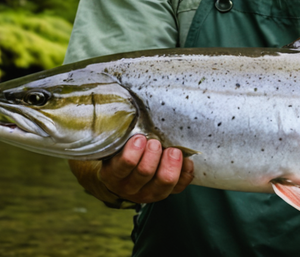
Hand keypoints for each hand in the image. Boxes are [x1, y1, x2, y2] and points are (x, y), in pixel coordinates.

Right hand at [74, 134, 194, 204]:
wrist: (124, 177)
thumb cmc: (121, 153)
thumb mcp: (115, 146)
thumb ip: (122, 133)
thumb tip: (133, 105)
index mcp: (113, 174)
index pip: (123, 166)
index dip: (133, 152)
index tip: (140, 138)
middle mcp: (130, 187)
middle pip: (145, 173)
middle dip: (153, 154)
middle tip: (156, 142)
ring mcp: (149, 193)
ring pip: (164, 182)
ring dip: (171, 163)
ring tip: (173, 150)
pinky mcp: (166, 194)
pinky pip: (180, 186)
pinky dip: (185, 172)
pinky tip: (186, 160)